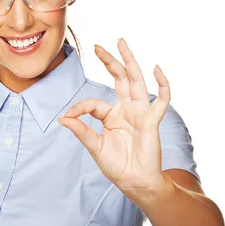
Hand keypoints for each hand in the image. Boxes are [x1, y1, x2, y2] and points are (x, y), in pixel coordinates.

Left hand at [57, 38, 169, 197]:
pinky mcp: (151, 121)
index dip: (79, 107)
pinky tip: (156, 69)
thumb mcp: (94, 146)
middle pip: (119, 79)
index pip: (93, 102)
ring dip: (129, 61)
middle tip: (98, 46)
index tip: (67, 117)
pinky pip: (161, 100)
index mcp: (111, 115)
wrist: (135, 182)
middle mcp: (126, 109)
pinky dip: (162, 85)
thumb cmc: (117, 165)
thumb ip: (81, 131)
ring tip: (121, 43)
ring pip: (135, 81)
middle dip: (110, 61)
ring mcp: (140, 113)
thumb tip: (62, 118)